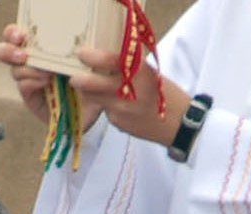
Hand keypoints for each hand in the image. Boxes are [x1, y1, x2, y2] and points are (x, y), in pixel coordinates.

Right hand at [0, 24, 102, 131]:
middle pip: (3, 51)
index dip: (13, 33)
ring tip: (47, 74)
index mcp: (41, 45)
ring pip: (15, 70)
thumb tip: (65, 43)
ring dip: (28, 70)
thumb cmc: (89, 77)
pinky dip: (32, 82)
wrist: (92, 104)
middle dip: (8, 51)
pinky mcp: (29, 96)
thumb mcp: (83, 57)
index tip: (22, 36)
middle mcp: (30, 60)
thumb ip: (72, 48)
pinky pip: (23, 86)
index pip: (17, 34)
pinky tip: (46, 83)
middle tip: (22, 56)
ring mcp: (28, 79)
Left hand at [72, 46, 191, 146]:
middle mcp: (129, 90)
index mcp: (140, 72)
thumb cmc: (163, 93)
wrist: (177, 122)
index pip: (113, 61)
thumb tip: (103, 63)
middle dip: (81, 81)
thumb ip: (129, 69)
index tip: (82, 53)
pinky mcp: (117, 121)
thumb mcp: (150, 74)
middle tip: (73, 78)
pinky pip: (104, 110)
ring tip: (85, 88)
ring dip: (88, 93)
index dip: (95, 57)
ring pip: (95, 98)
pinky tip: (112, 105)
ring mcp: (121, 108)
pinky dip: (103, 106)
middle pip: (96, 84)